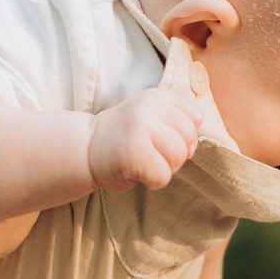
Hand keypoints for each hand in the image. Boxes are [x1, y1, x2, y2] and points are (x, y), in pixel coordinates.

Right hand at [88, 87, 204, 191]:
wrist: (84, 150)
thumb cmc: (123, 138)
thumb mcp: (149, 117)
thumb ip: (174, 122)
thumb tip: (193, 145)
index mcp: (155, 97)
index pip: (195, 116)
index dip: (184, 134)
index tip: (162, 139)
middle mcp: (148, 108)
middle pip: (189, 137)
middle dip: (176, 154)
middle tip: (152, 155)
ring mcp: (140, 128)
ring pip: (178, 156)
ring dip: (165, 168)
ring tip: (144, 163)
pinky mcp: (134, 153)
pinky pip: (163, 176)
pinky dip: (153, 181)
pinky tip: (136, 172)